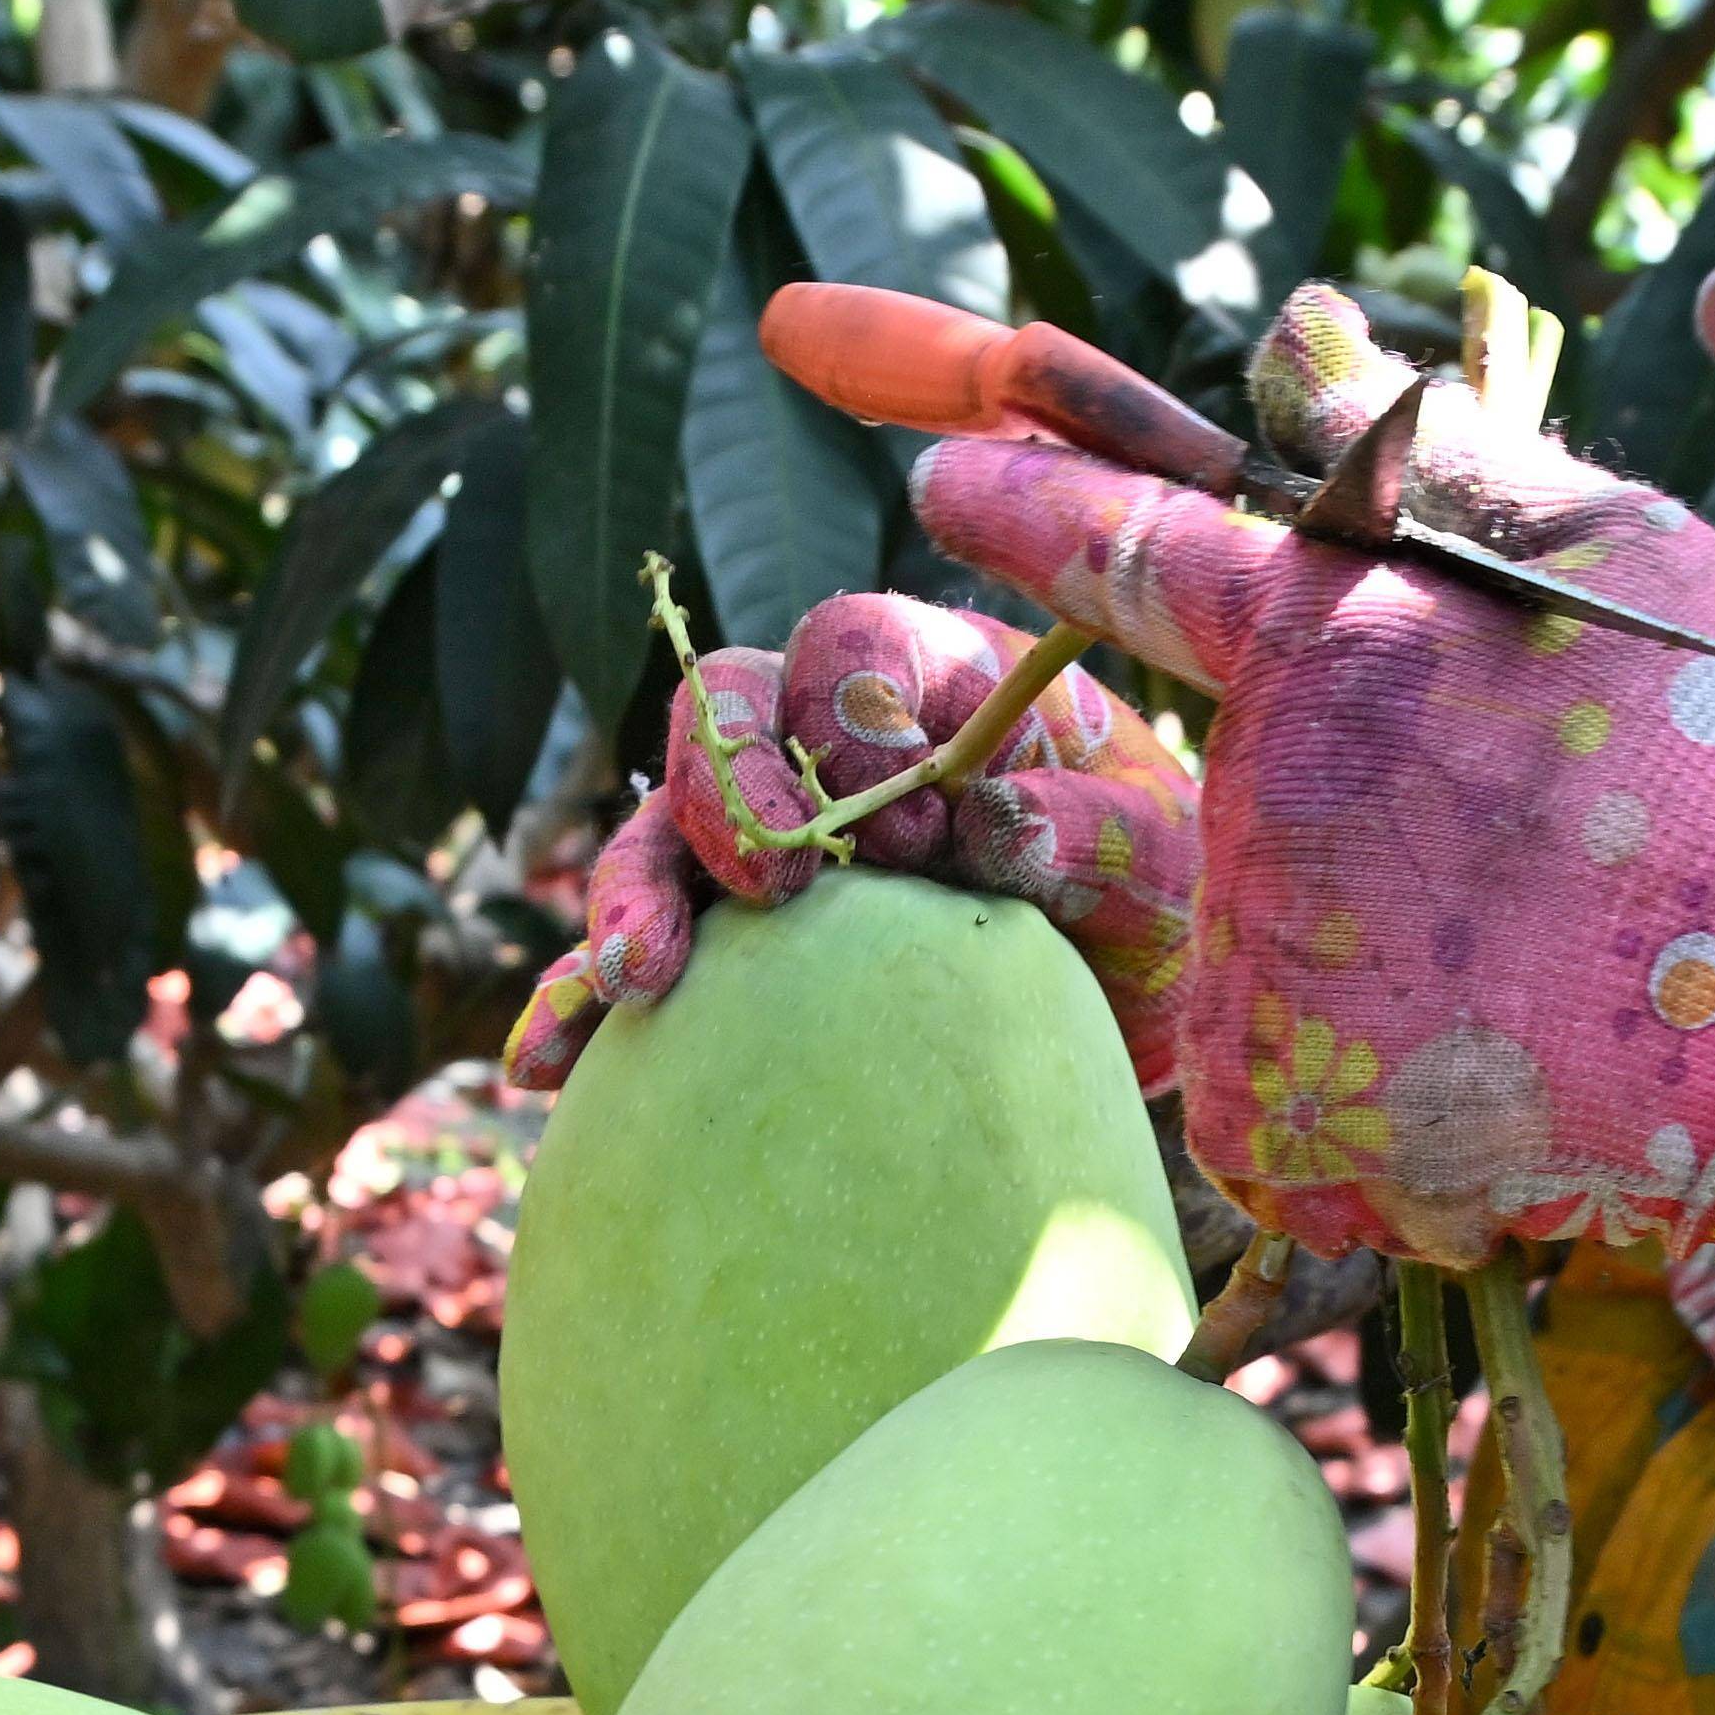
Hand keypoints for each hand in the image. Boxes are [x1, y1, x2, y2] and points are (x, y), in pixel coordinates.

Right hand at [492, 593, 1201, 1095]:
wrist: (1136, 1009)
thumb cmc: (1166, 906)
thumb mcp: (1171, 872)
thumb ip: (1099, 835)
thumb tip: (990, 823)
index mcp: (938, 679)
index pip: (851, 647)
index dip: (851, 719)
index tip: (908, 831)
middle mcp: (831, 742)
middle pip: (726, 714)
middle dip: (726, 793)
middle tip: (770, 893)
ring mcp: (769, 841)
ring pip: (660, 828)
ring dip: (631, 895)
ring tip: (632, 983)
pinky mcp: (733, 945)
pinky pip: (637, 953)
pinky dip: (582, 1002)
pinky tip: (543, 1067)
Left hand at [905, 287, 1714, 1330]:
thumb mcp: (1612, 548)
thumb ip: (1431, 450)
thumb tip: (1290, 331)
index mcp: (1329, 640)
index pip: (1123, 548)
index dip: (1028, 508)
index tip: (941, 477)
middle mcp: (1259, 796)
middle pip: (1247, 787)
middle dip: (1358, 815)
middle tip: (1518, 861)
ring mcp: (1254, 964)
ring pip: (1268, 940)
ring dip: (1373, 951)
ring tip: (1525, 968)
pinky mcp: (1264, 1109)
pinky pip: (1274, 1079)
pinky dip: (1359, 1081)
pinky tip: (1481, 1065)